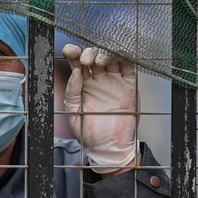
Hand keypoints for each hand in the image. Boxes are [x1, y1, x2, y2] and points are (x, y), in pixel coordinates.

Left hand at [63, 45, 138, 173]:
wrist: (108, 147)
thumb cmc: (89, 133)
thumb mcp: (74, 112)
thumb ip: (72, 92)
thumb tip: (75, 72)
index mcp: (82, 84)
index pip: (77, 63)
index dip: (73, 53)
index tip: (69, 50)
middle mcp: (98, 80)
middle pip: (93, 56)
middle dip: (88, 53)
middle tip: (85, 60)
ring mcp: (114, 81)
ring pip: (110, 57)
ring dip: (104, 53)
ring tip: (98, 61)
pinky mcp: (129, 85)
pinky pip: (128, 66)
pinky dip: (123, 57)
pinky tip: (116, 55)